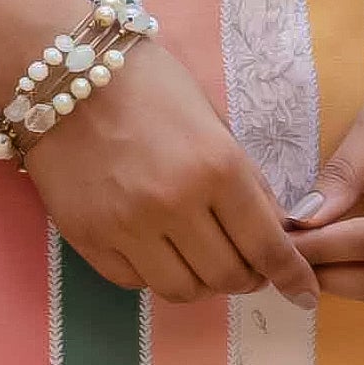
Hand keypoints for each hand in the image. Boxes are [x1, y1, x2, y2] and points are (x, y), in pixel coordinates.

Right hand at [20, 39, 317, 304]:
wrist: (60, 70)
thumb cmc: (145, 83)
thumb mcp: (212, 119)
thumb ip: (244, 177)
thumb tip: (274, 228)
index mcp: (216, 167)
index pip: (267, 245)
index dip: (292, 276)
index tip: (303, 294)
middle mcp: (175, 204)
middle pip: (228, 277)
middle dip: (248, 278)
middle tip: (248, 266)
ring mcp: (127, 226)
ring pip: (183, 289)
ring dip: (203, 282)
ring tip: (202, 259)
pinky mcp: (88, 238)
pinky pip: (135, 281)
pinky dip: (156, 274)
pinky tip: (159, 250)